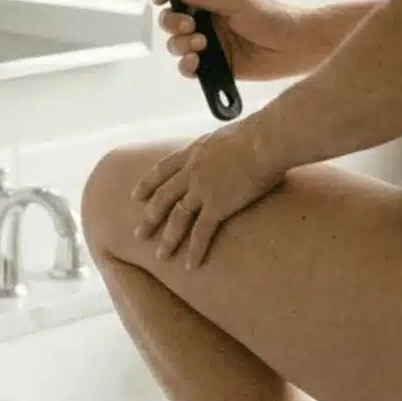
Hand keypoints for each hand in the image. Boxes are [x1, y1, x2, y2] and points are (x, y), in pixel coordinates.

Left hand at [134, 121, 285, 268]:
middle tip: (138, 235)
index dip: (147, 184)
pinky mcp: (218, 205)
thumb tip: (229, 153)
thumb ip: (221, 149)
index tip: (136, 197)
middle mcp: (192, 171)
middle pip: (163, 197)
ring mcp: (202, 189)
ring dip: (167, 239)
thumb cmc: (260, 134)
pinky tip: (190, 266)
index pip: (163, 169)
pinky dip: (194, 250)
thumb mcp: (229, 135)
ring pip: (177, 218)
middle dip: (149, 217)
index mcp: (194, 152)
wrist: (266, 140)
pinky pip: (201, 232)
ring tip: (160, 257)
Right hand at [152, 0, 315, 81]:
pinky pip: (190, 68)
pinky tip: (196, 62)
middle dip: (173, 23)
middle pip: (172, 19)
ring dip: (180, 44)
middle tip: (189, 25)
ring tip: (200, 44)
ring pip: (178, 44)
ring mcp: (212, 43)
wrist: (298, 47)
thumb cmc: (276, 17)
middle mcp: (209, 19)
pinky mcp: (217, 65)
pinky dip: (187, 66)